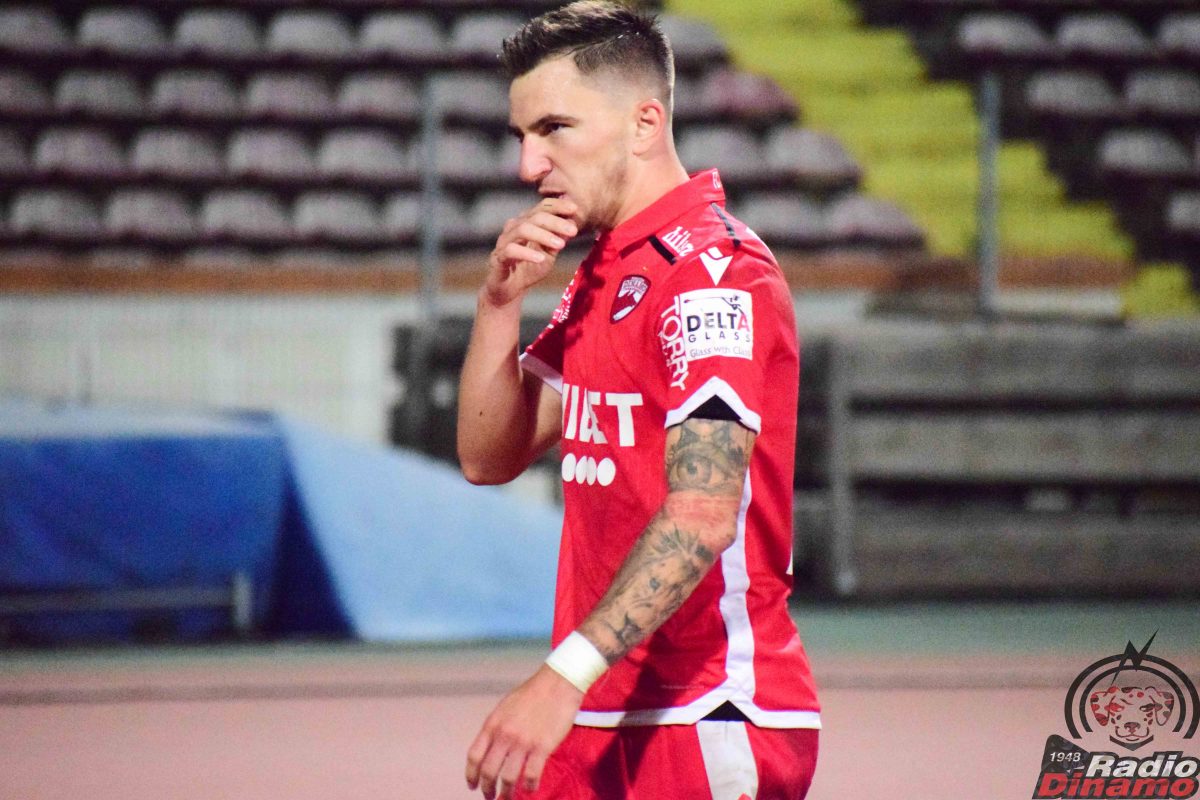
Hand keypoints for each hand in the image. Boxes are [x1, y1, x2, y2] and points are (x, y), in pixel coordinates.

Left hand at [465, 664, 582, 798]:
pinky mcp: (542, 747)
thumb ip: (496, 728)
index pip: (474, 756)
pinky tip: (530, 789)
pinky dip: (529, 787)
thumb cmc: (533, 693)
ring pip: (508, 778)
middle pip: (488, 772)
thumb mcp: (505, 707)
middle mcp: (504, 735)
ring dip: (507, 794)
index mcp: (493, 724)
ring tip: (508, 798)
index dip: (471, 775)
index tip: (472, 785)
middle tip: (490, 796)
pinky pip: (531, 775)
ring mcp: (523, 742)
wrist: (557, 683)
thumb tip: (490, 748)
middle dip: (487, 789)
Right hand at [483, 198, 578, 308]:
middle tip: (573, 230)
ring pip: (523, 229)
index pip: (541, 208)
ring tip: (561, 244)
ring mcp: (504, 242)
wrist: (508, 290)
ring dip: (544, 235)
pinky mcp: (498, 257)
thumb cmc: (528, 269)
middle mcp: (514, 228)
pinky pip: (511, 250)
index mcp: (526, 223)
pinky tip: (540, 258)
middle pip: (534, 216)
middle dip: (555, 222)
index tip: (575, 209)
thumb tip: (572, 224)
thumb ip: (557, 240)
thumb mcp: (548, 255)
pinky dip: (527, 253)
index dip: (557, 206)